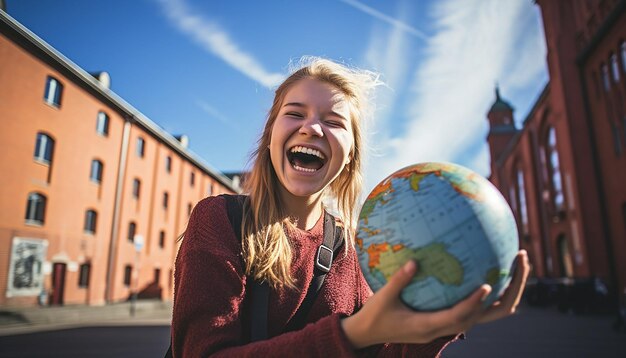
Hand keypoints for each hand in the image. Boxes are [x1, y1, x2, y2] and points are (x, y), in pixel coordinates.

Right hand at [341, 250, 529, 348]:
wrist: (370, 334)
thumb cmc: (375, 317)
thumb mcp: (382, 298)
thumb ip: (399, 281)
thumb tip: (415, 261)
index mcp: (429, 326)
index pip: (459, 317)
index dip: (474, 303)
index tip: (487, 285)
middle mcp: (445, 327)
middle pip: (489, 315)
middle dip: (511, 291)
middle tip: (520, 260)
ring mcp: (449, 324)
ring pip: (488, 312)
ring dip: (506, 290)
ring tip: (516, 261)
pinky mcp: (447, 318)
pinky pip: (476, 306)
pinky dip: (488, 291)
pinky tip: (489, 266)